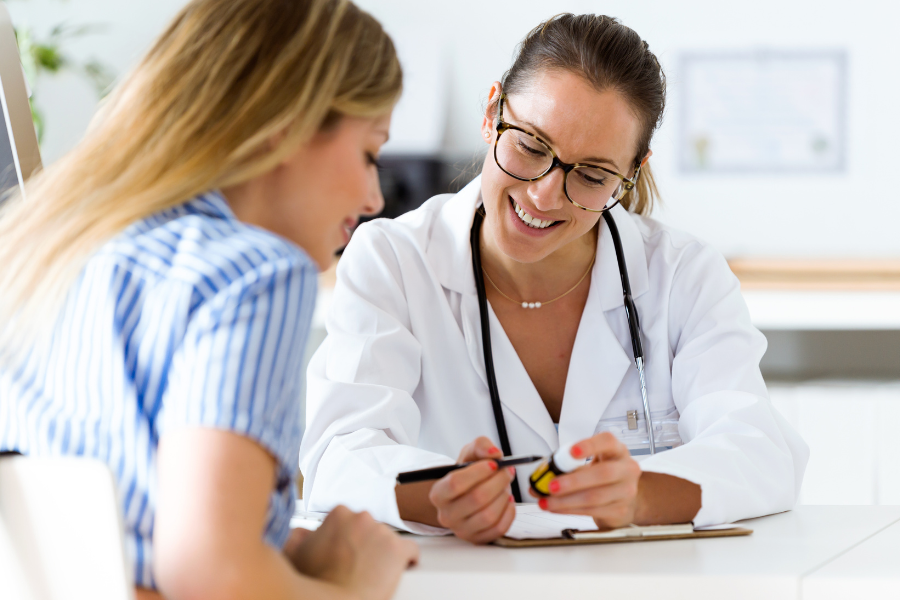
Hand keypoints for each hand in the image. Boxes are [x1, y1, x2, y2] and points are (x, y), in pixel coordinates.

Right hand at [284, 505, 418, 599]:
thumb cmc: (315, 582)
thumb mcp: (295, 553)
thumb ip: (299, 536)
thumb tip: (303, 532)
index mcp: (338, 514)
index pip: (349, 521)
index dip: (346, 540)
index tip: (344, 553)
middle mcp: (362, 517)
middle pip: (368, 529)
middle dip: (364, 545)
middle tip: (355, 566)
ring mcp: (382, 532)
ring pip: (387, 540)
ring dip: (381, 554)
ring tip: (370, 573)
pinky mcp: (399, 549)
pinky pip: (410, 551)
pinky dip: (407, 561)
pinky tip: (401, 569)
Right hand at [428, 436, 516, 543]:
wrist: (467, 494)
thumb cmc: (468, 474)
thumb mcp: (470, 453)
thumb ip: (481, 445)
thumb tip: (495, 453)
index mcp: (438, 493)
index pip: (455, 483)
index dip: (478, 472)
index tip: (494, 464)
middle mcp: (446, 515)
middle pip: (476, 499)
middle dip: (497, 482)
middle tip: (507, 471)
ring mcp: (462, 530)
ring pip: (488, 516)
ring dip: (503, 496)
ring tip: (505, 485)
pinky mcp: (477, 539)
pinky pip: (498, 529)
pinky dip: (509, 513)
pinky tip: (508, 501)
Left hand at [533, 432, 640, 529]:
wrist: (622, 499)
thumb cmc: (601, 477)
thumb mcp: (588, 464)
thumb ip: (565, 467)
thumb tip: (538, 480)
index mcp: (617, 450)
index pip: (607, 442)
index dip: (590, 445)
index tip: (571, 451)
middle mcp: (626, 469)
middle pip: (603, 474)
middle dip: (573, 481)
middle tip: (551, 486)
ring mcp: (626, 492)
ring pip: (595, 497)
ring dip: (566, 500)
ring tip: (547, 501)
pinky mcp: (620, 511)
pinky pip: (592, 511)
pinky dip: (570, 510)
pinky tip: (557, 508)